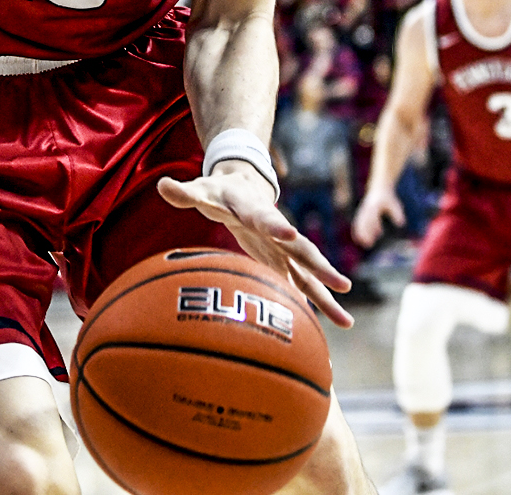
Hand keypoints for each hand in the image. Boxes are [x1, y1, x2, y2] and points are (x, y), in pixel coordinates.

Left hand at [158, 164, 353, 328]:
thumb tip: (163, 185)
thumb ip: (184, 192)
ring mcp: (284, 248)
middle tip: (342, 283)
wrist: (245, 185)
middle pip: (301, 248)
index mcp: (253, 210)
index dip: (275, 225)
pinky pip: (305, 285)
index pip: (264, 216)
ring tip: (347, 322)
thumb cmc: (218, 191)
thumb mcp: (201, 190)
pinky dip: (318, 303)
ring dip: (327, 295)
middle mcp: (276, 230)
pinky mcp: (284, 261)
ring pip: (310, 273)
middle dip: (320, 266)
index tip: (290, 233)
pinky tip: (335, 324)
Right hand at [351, 185, 402, 248]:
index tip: (378, 234)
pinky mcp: (362, 215)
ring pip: (360, 224)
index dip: (375, 226)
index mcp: (374, 206)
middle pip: (364, 222)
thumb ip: (397, 213)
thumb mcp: (394, 204)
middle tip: (368, 244)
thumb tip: (401, 224)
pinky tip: (362, 240)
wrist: (379, 189)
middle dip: (366, 233)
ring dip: (362, 234)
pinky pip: (358, 224)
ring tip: (366, 244)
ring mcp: (363, 212)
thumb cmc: (388, 198)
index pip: (373, 217)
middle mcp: (367, 209)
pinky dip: (359, 231)